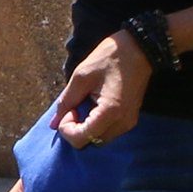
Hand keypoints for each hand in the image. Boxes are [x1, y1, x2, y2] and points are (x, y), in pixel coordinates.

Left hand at [54, 29, 149, 146]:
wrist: (139, 49)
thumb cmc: (109, 58)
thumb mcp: (81, 77)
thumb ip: (66, 101)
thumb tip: (53, 124)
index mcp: (110, 112)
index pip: (81, 139)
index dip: (67, 129)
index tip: (69, 110)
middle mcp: (122, 122)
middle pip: (90, 142)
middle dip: (76, 130)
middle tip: (75, 107)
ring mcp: (129, 122)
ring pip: (99, 139)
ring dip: (86, 128)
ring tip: (84, 106)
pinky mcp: (131, 118)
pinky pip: (108, 131)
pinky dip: (96, 125)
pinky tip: (93, 107)